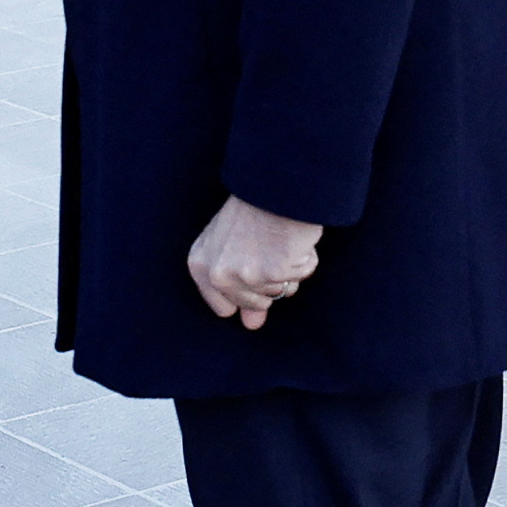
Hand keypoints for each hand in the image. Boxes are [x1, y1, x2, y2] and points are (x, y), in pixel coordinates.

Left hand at [187, 194, 322, 328]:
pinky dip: (306, 257)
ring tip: (280, 238)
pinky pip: (302, 275)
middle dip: (269, 281)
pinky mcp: (274, 273)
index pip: (223, 308)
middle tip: (267, 246)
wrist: (275, 182)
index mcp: (201, 265)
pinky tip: (294, 236)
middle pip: (255, 304)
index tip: (251, 265)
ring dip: (290, 268)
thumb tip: (251, 324)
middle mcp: (218, 274)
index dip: (244, 291)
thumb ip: (237, 288)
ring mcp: (245, 275)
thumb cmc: (254, 207)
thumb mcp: (233, 244)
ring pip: (282, 292)